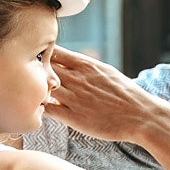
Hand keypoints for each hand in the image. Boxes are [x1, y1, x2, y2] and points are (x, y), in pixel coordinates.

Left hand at [45, 48, 169, 142]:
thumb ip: (86, 67)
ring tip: (33, 94)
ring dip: (35, 90)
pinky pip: (48, 109)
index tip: (38, 60)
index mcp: (86, 65)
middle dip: (34, 71)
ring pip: (42, 88)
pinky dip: (40, 107)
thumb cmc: (125, 94)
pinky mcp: (73, 117)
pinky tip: (40, 109)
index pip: (54, 51)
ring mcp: (74, 98)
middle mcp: (77, 79)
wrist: (140, 115)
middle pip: (43, 68)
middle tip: (29, 76)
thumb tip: (70, 63)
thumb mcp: (106, 71)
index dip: (43, 55)